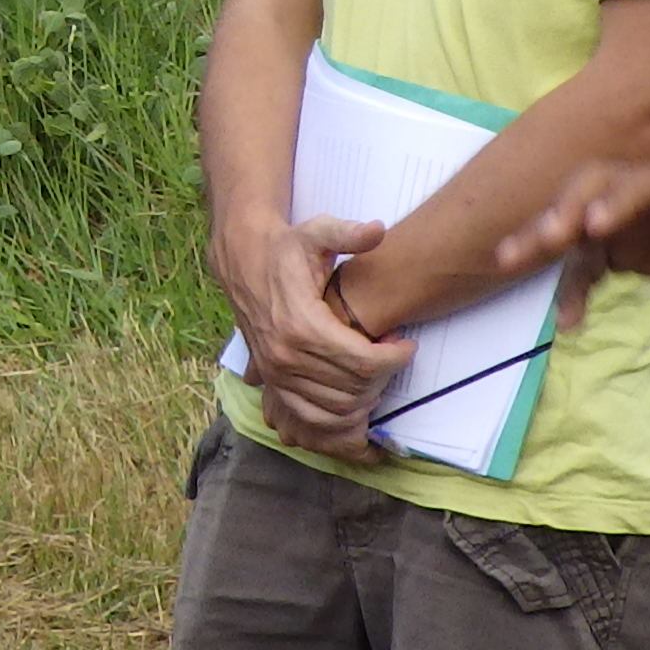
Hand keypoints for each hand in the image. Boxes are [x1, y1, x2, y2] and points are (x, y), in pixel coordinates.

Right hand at [213, 210, 410, 459]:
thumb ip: (347, 234)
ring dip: (364, 397)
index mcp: (301, 324)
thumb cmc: (286, 248)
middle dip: (383, 377)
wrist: (243, 260)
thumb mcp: (316, 232)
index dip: (393, 358)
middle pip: (352, 388)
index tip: (406, 344)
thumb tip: (377, 230)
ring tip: (377, 373)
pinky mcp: (272, 381)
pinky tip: (356, 399)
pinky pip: (308, 417)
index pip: (362, 361)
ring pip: (334, 408)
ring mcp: (276, 373)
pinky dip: (336, 419)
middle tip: (394, 356)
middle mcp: (286, 355)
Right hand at [495, 163, 649, 328]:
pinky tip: (566, 322)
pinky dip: (571, 288)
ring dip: (540, 238)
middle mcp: (643, 194)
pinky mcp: (619, 247)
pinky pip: (584, 264)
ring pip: (573, 222)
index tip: (593, 229)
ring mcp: (626, 219)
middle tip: (543, 241)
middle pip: (592, 190)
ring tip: (504, 262)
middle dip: (563, 210)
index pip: (643, 185)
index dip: (617, 203)